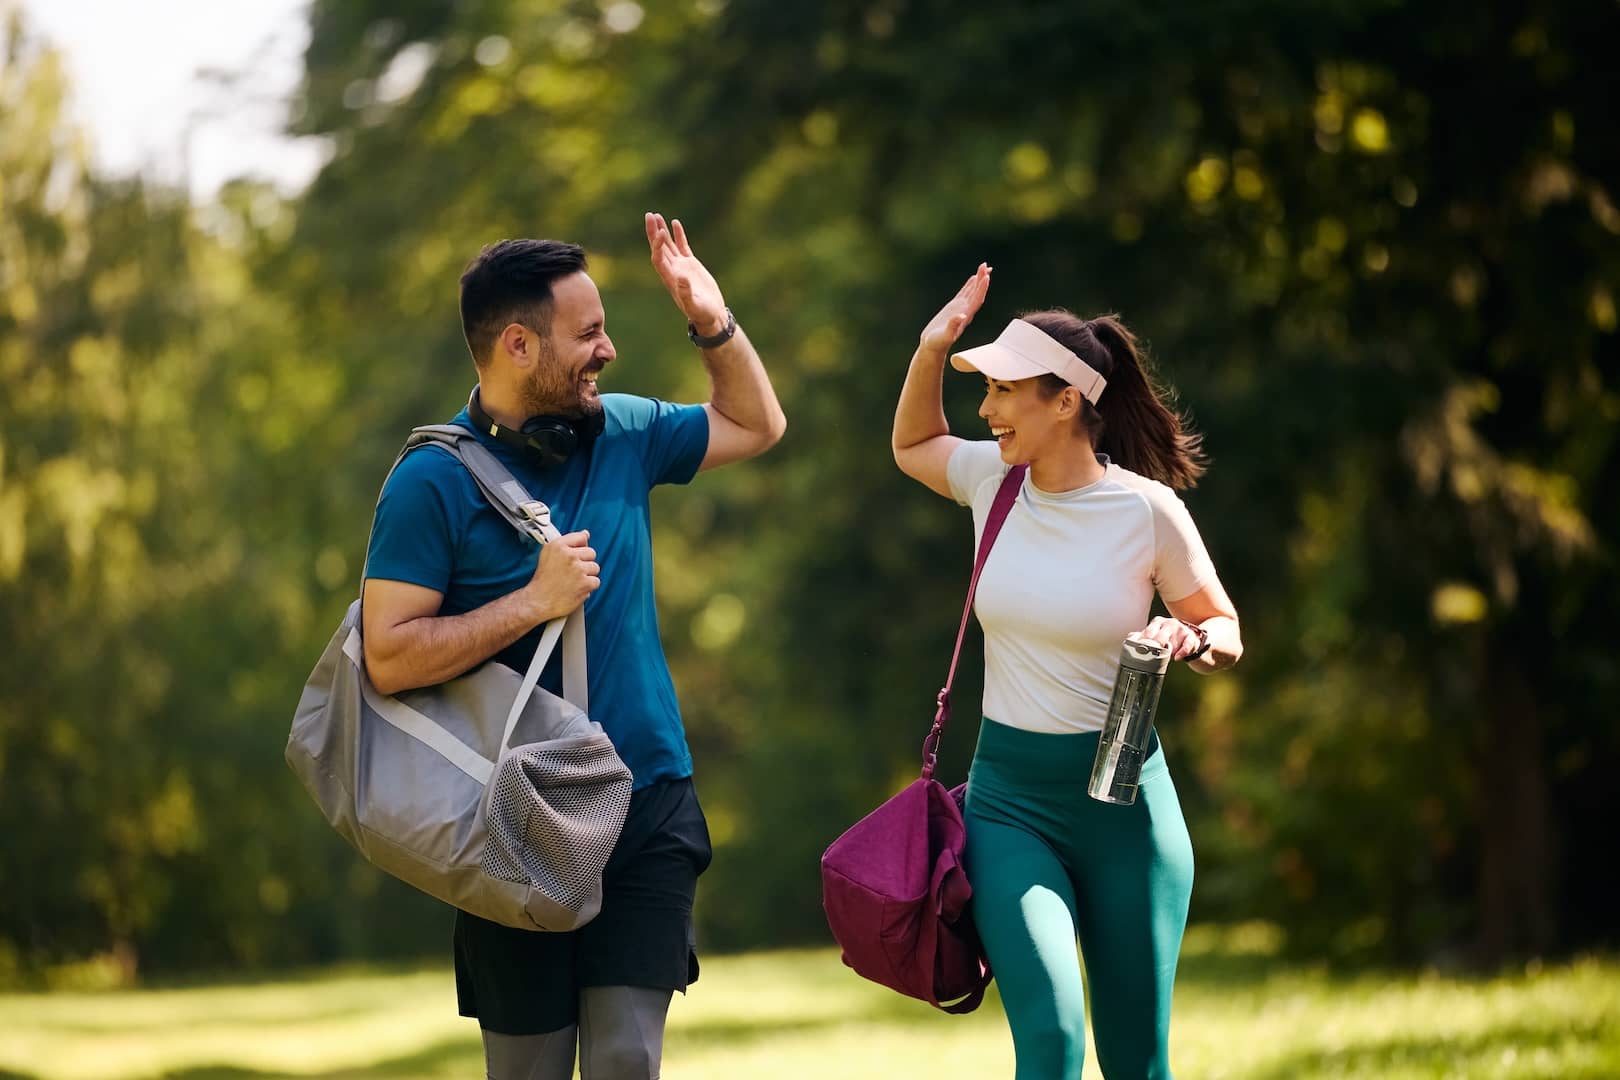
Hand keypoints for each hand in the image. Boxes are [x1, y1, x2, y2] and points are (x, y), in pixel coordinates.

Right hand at [525, 530, 599, 622]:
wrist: (538, 601)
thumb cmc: (543, 580)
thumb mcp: (548, 554)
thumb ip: (568, 542)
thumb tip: (586, 533)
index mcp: (558, 546)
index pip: (581, 538)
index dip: (579, 548)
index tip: (574, 556)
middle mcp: (569, 555)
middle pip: (591, 553)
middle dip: (584, 562)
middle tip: (571, 572)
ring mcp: (578, 569)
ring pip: (595, 568)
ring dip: (587, 575)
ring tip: (573, 581)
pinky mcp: (585, 583)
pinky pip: (596, 581)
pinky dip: (588, 587)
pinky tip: (576, 589)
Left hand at [645, 212, 726, 335]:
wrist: (711, 315)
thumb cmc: (702, 313)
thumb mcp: (694, 305)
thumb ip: (686, 293)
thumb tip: (680, 277)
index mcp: (670, 279)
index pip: (658, 258)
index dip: (657, 245)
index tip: (661, 232)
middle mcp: (672, 270)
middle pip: (658, 248)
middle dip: (654, 232)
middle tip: (649, 215)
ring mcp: (681, 266)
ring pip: (668, 245)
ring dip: (662, 231)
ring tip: (656, 215)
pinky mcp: (691, 265)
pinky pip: (682, 246)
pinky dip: (678, 235)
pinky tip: (675, 223)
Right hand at [919, 263, 990, 354]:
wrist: (933, 346)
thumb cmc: (938, 343)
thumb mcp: (945, 336)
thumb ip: (953, 326)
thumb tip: (962, 316)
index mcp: (966, 316)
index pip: (977, 299)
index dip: (982, 288)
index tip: (986, 277)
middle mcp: (966, 311)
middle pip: (977, 292)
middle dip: (982, 279)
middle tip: (985, 265)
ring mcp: (961, 308)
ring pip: (972, 291)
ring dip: (979, 279)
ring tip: (983, 267)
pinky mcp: (954, 308)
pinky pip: (964, 293)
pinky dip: (969, 285)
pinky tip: (973, 278)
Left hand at [1134, 617, 1206, 660]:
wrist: (1188, 637)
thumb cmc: (1167, 636)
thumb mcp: (1155, 634)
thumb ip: (1143, 636)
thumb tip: (1130, 638)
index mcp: (1157, 622)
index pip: (1148, 632)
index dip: (1142, 643)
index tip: (1139, 652)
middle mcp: (1168, 623)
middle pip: (1159, 635)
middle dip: (1154, 646)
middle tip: (1150, 654)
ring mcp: (1180, 629)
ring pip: (1173, 639)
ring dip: (1168, 650)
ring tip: (1165, 657)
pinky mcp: (1191, 636)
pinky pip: (1187, 644)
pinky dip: (1182, 652)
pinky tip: (1177, 658)